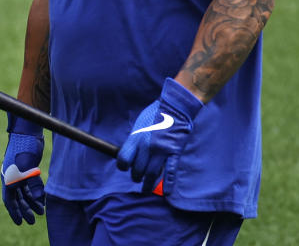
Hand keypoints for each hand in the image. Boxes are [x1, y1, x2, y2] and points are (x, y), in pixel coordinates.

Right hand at [1, 113, 45, 224]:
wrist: (27, 130)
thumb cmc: (24, 147)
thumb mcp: (28, 166)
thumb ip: (33, 183)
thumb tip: (39, 199)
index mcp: (9, 178)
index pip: (9, 200)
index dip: (14, 212)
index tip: (20, 222)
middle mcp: (12, 176)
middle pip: (18, 198)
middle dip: (25, 210)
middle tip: (32, 221)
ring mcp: (20, 172)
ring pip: (25, 192)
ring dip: (32, 202)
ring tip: (41, 212)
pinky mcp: (28, 168)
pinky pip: (30, 184)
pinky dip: (36, 192)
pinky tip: (43, 199)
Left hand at [116, 78, 203, 192]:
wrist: (175, 106)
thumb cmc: (156, 113)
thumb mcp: (140, 124)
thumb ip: (135, 139)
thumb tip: (130, 151)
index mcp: (136, 138)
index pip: (123, 159)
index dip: (123, 166)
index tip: (125, 168)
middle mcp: (146, 146)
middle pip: (137, 170)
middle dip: (136, 176)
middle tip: (137, 178)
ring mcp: (161, 151)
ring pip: (152, 174)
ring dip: (148, 184)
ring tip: (146, 189)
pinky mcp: (174, 153)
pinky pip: (171, 172)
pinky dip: (169, 184)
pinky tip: (167, 192)